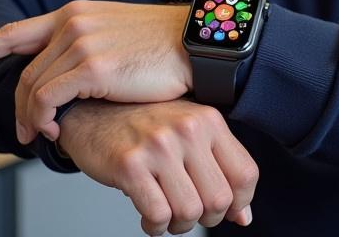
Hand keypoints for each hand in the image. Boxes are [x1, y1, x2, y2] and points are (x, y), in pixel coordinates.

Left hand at [0, 0, 192, 142]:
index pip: (17, 30)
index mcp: (77, 12)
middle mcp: (73, 21)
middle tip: (26, 132)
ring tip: (40, 136)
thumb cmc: (168, 48)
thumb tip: (70, 80)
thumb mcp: (119, 38)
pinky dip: (43, 118)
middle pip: (24, 70)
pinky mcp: (92, 64)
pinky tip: (52, 130)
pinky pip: (48, 98)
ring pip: (32, 87)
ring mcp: (81, 40)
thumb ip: (88, 50)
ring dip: (31, 118)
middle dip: (18, 106)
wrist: (202, 44)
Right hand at [59, 99, 256, 235]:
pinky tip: (149, 216)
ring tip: (167, 214)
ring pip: (190, 212)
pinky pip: (158, 215)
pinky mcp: (130, 165)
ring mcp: (158, 145)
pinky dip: (156, 226)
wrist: (93, 112)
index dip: (239, 203)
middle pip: (220, 199)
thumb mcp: (189, 136)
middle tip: (189, 212)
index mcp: (208, 120)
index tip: (224, 209)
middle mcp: (187, 128)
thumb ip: (219, 169)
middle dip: (207, 218)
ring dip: (179, 224)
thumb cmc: (145, 126)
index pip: (246, 174)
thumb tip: (243, 217)